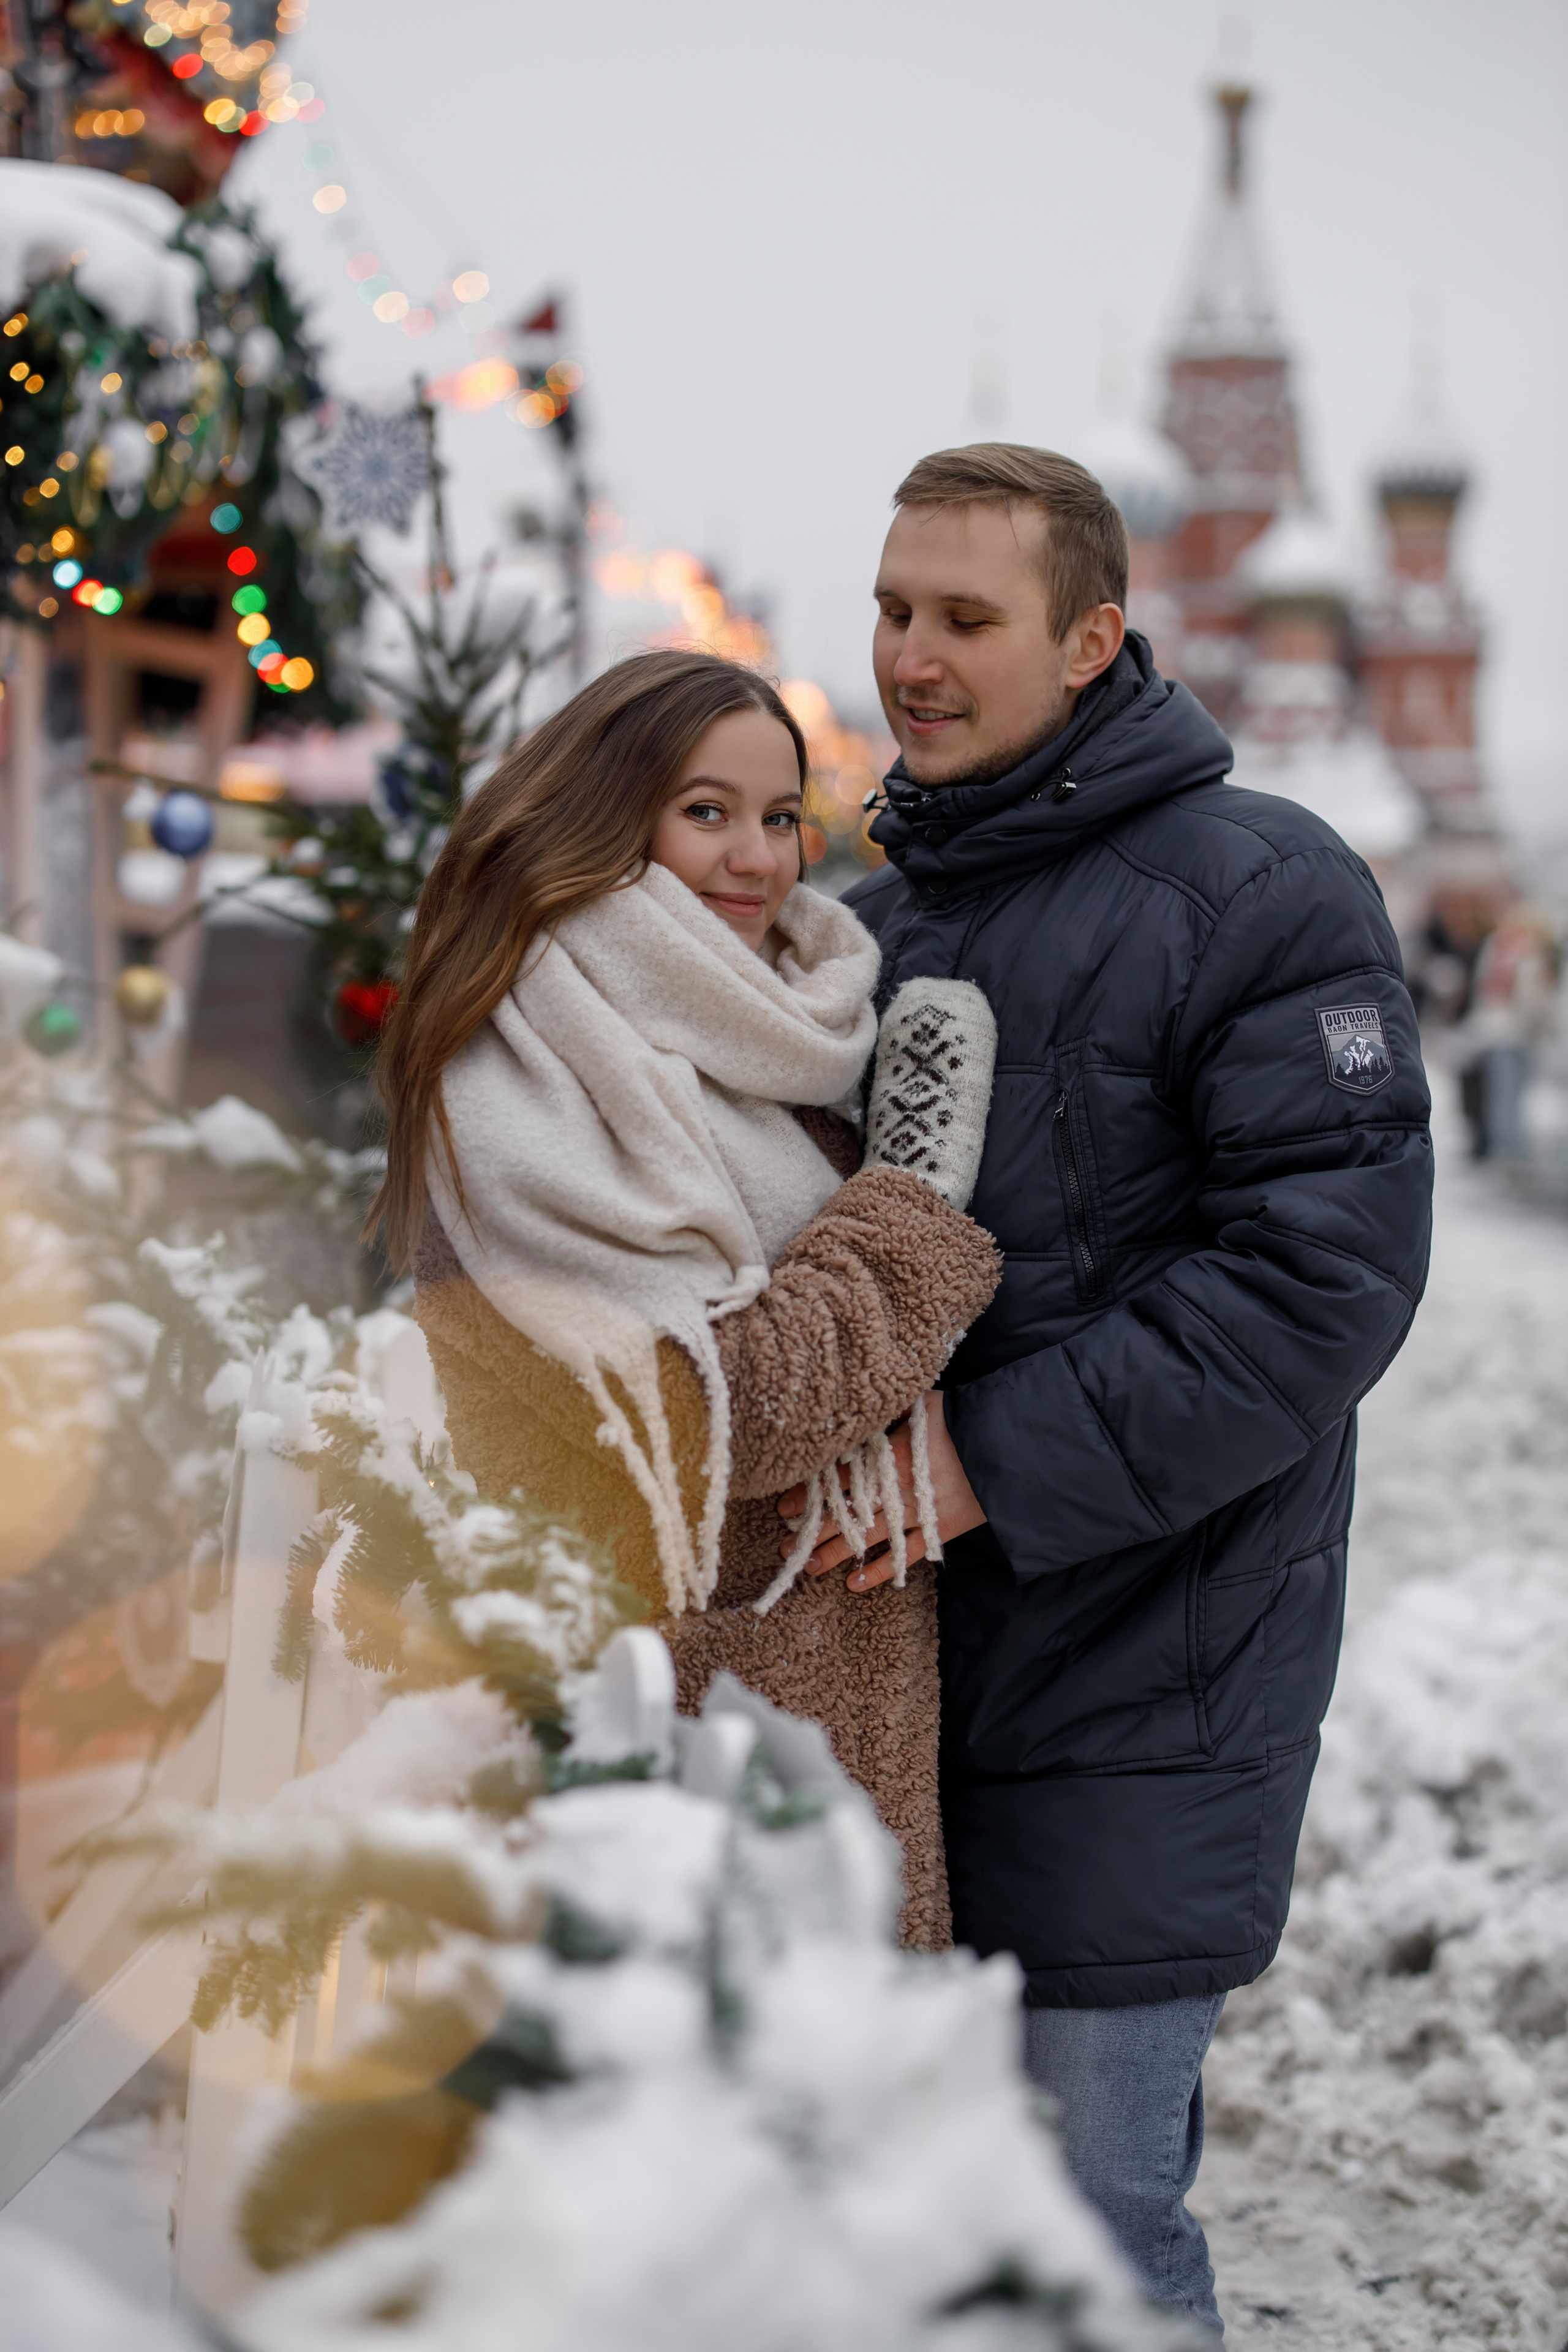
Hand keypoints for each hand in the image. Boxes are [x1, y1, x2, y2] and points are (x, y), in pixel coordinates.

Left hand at [776, 1390, 986, 1592]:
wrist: (1010, 1449)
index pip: (837, 1479)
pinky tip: (853, 1584)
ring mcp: (916, 1513)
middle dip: (813, 1530)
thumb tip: (862, 1410)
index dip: (809, 1494)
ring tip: (808, 1566)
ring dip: (835, 1554)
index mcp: (888, 1455)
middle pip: (845, 1513)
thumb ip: (890, 1413)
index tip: (784, 1505)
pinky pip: (904, 1556)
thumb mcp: (923, 1406)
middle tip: (785, 1543)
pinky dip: (880, 1572)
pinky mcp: (938, 1531)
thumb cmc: (964, 1419)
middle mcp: (895, 1488)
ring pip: (867, 1539)